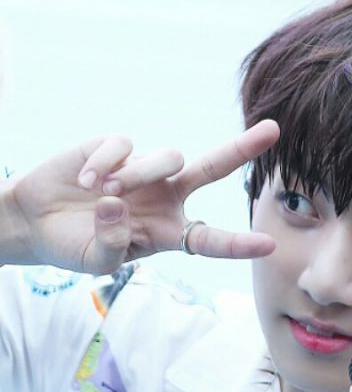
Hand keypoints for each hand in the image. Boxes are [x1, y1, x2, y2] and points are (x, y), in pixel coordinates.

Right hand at [4, 120, 278, 273]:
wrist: (37, 220)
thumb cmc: (73, 245)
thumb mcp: (96, 261)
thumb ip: (113, 244)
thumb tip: (119, 204)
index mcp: (169, 232)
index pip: (210, 239)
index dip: (238, 244)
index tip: (269, 245)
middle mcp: (166, 197)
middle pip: (212, 168)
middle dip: (241, 149)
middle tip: (274, 130)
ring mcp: (144, 170)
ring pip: (170, 157)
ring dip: (139, 176)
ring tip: (103, 194)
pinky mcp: (117, 148)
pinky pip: (125, 146)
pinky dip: (105, 163)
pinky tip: (85, 179)